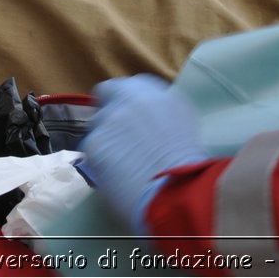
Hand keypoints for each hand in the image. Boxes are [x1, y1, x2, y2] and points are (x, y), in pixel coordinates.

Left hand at [80, 75, 206, 232]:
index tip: (126, 116)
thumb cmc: (188, 163)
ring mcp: (108, 118)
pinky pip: (90, 148)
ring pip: (96, 124)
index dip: (122, 101)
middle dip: (109, 113)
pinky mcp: (94, 143)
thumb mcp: (182, 122)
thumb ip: (159, 110)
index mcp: (153, 91)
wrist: (177, 191)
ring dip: (105, 137)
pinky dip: (99, 159)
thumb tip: (145, 114)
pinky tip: (115, 174)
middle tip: (118, 137)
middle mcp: (128, 98)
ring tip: (121, 162)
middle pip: (107, 98)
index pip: (125, 86)